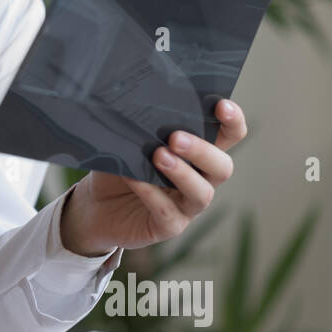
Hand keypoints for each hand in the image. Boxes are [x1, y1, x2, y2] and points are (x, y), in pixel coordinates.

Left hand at [63, 98, 247, 256]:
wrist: (98, 205)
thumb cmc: (121, 166)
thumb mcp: (130, 142)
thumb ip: (142, 128)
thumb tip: (141, 109)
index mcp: (198, 152)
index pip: (229, 135)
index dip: (232, 121)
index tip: (222, 106)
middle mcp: (200, 179)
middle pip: (222, 167)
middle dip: (203, 150)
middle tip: (176, 138)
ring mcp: (187, 205)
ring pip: (202, 193)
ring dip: (182, 173)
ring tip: (159, 156)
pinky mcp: (169, 226)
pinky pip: (167, 212)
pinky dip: (151, 194)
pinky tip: (135, 179)